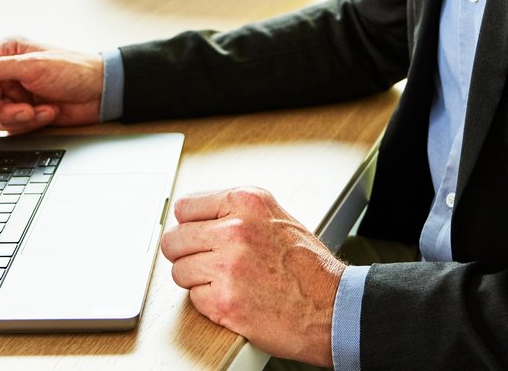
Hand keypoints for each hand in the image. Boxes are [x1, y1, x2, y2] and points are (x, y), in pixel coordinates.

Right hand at [0, 36, 103, 133]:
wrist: (101, 93)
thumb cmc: (73, 70)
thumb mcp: (32, 66)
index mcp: (5, 53)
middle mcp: (6, 73)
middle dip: (2, 111)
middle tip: (24, 111)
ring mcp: (14, 94)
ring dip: (19, 119)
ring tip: (40, 111)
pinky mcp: (24, 112)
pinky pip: (11, 126)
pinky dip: (30, 124)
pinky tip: (48, 113)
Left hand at [161, 187, 342, 365]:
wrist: (333, 306)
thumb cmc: (308, 267)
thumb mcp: (275, 217)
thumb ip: (236, 213)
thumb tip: (197, 219)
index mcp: (246, 201)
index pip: (186, 207)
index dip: (188, 225)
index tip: (193, 235)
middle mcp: (234, 228)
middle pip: (174, 240)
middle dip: (185, 254)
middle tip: (203, 263)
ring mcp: (227, 265)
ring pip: (179, 271)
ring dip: (197, 280)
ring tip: (224, 283)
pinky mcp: (224, 301)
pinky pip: (193, 299)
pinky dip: (209, 303)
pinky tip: (234, 299)